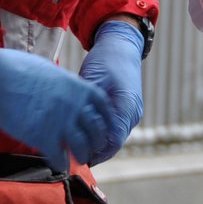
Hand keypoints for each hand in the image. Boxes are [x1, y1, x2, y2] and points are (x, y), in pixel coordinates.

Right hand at [0, 48, 113, 170]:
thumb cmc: (17, 69)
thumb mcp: (50, 71)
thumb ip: (63, 85)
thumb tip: (66, 93)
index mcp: (78, 87)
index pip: (103, 107)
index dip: (106, 120)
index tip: (103, 128)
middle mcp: (75, 105)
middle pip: (96, 130)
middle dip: (95, 141)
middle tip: (91, 148)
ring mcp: (61, 122)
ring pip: (82, 147)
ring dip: (81, 155)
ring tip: (78, 159)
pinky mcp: (43, 137)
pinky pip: (60, 158)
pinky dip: (60, 163)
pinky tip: (58, 164)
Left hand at [78, 20, 145, 164]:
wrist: (121, 46)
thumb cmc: (106, 60)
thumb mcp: (92, 80)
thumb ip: (85, 105)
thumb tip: (70, 127)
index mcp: (127, 106)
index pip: (113, 142)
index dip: (95, 153)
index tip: (75, 157)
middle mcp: (132, 113)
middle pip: (113, 143)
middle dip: (93, 151)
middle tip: (70, 156)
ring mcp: (132, 112)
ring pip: (113, 138)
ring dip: (96, 143)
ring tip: (74, 146)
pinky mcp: (127, 110)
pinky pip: (114, 128)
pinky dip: (100, 134)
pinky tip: (83, 133)